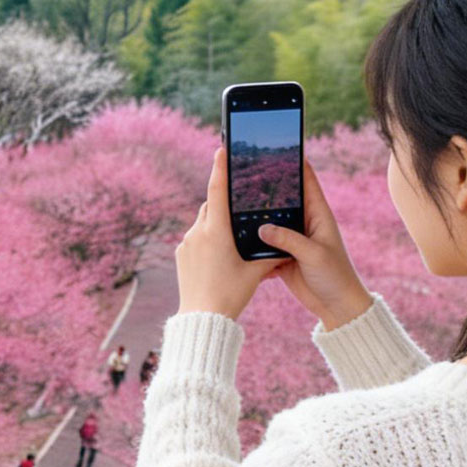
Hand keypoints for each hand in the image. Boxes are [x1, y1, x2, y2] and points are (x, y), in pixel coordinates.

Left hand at [175, 148, 273, 319]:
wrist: (202, 317)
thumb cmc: (231, 294)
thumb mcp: (256, 272)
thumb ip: (269, 252)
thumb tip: (285, 241)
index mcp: (216, 231)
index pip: (218, 191)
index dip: (220, 168)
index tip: (221, 149)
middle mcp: (197, 232)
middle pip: (211, 206)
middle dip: (224, 202)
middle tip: (238, 200)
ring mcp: (186, 243)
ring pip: (202, 222)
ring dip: (215, 222)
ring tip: (232, 233)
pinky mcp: (181, 255)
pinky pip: (195, 238)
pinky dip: (207, 238)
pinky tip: (218, 253)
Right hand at [175, 149, 371, 329]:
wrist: (335, 306)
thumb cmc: (335, 275)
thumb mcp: (313, 254)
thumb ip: (288, 239)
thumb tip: (260, 228)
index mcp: (318, 215)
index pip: (307, 181)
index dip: (296, 163)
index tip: (281, 146)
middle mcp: (304, 223)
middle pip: (283, 198)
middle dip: (267, 186)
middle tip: (246, 170)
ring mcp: (292, 239)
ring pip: (270, 220)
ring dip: (256, 215)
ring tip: (234, 200)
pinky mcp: (281, 256)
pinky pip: (263, 244)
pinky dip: (252, 241)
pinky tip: (235, 234)